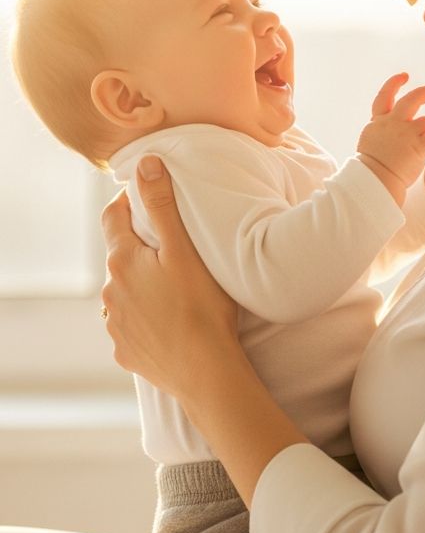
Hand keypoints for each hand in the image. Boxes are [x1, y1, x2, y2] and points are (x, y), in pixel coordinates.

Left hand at [100, 156, 239, 407]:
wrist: (205, 369)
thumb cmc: (201, 306)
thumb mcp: (185, 248)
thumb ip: (164, 205)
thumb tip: (146, 163)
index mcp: (123, 261)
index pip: (114, 216)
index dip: (130, 200)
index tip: (150, 196)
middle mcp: (111, 291)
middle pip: (121, 256)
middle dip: (142, 245)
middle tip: (175, 244)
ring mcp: (116, 324)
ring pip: (125, 291)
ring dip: (143, 283)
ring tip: (177, 287)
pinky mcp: (126, 350)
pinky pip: (133, 325)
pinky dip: (147, 317)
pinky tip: (172, 320)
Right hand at [357, 74, 424, 200]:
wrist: (373, 180)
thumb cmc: (371, 167)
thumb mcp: (371, 142)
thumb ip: (382, 131)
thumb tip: (395, 128)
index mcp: (378, 122)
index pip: (384, 96)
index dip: (394, 83)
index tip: (404, 76)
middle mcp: (392, 123)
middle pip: (411, 99)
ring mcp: (406, 134)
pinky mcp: (418, 147)